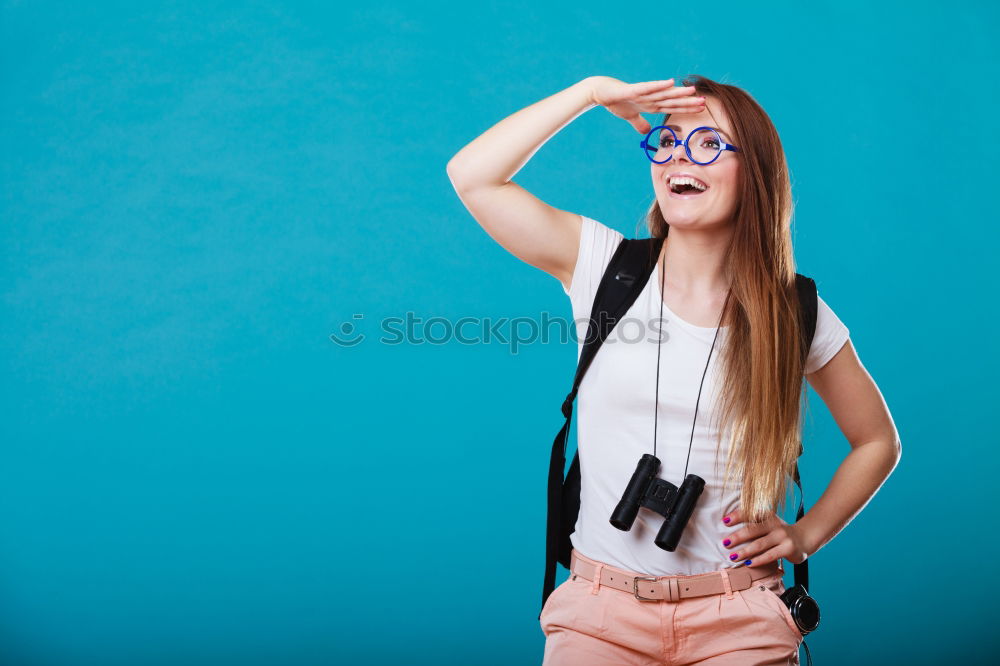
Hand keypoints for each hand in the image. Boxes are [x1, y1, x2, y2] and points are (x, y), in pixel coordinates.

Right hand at [586, 76, 704, 133]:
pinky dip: (658, 86)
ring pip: (663, 93)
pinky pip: (647, 88)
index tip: (701, 108)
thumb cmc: (615, 101)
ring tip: (693, 90)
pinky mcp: (632, 90)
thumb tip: (647, 131)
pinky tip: (670, 82)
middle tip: (704, 101)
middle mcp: (650, 97)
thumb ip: (639, 123)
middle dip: (687, 101)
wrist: (600, 91)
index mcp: (650, 104)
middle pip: (672, 100)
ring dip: (677, 93)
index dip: (686, 108)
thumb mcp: (629, 116)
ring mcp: (642, 93)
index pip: (672, 107)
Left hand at [720, 509, 812, 567]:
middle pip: (753, 530)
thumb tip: (728, 529)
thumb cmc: (780, 532)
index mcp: (768, 516)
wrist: (805, 538)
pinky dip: (758, 560)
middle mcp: (775, 524)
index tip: (724, 521)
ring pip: (760, 544)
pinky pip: (770, 555)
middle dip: (737, 537)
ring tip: (733, 556)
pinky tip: (748, 564)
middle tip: (725, 543)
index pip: (751, 514)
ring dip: (745, 551)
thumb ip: (754, 525)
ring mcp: (782, 536)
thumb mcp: (769, 524)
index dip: (737, 516)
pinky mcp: (788, 549)